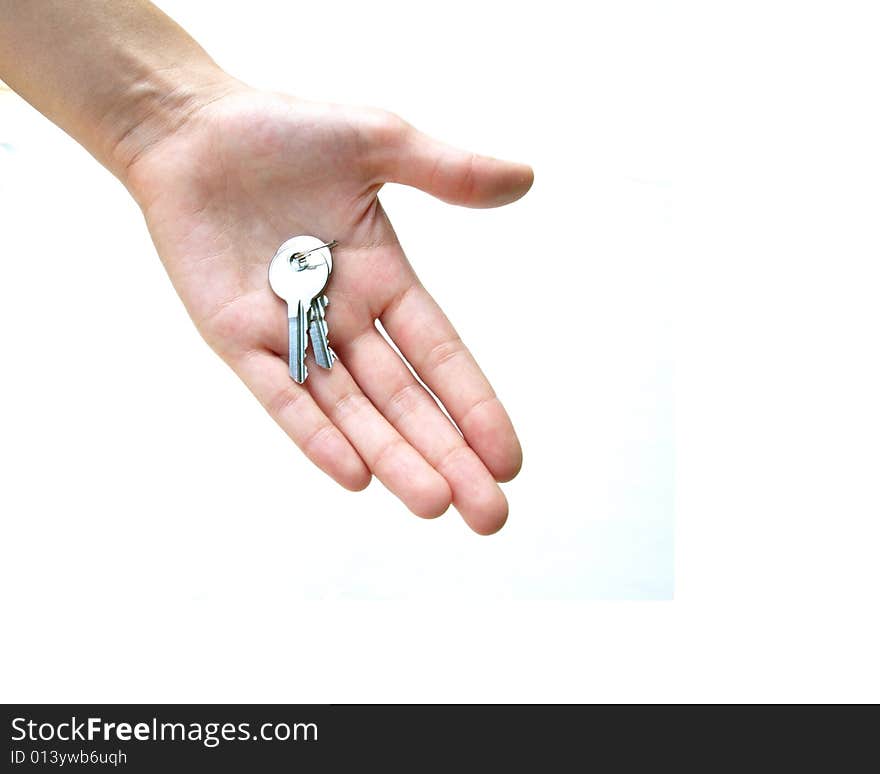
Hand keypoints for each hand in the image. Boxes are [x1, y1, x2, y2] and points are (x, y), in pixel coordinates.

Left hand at [125, 85, 532, 533]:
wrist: (189, 129)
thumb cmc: (282, 131)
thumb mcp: (378, 142)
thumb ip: (448, 170)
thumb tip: (527, 178)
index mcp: (385, 280)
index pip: (442, 355)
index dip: (476, 406)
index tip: (511, 459)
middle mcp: (344, 319)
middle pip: (405, 401)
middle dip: (448, 456)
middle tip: (491, 516)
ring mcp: (291, 334)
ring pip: (351, 410)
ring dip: (393, 457)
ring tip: (436, 506)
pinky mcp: (237, 338)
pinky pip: (282, 394)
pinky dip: (315, 433)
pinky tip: (355, 476)